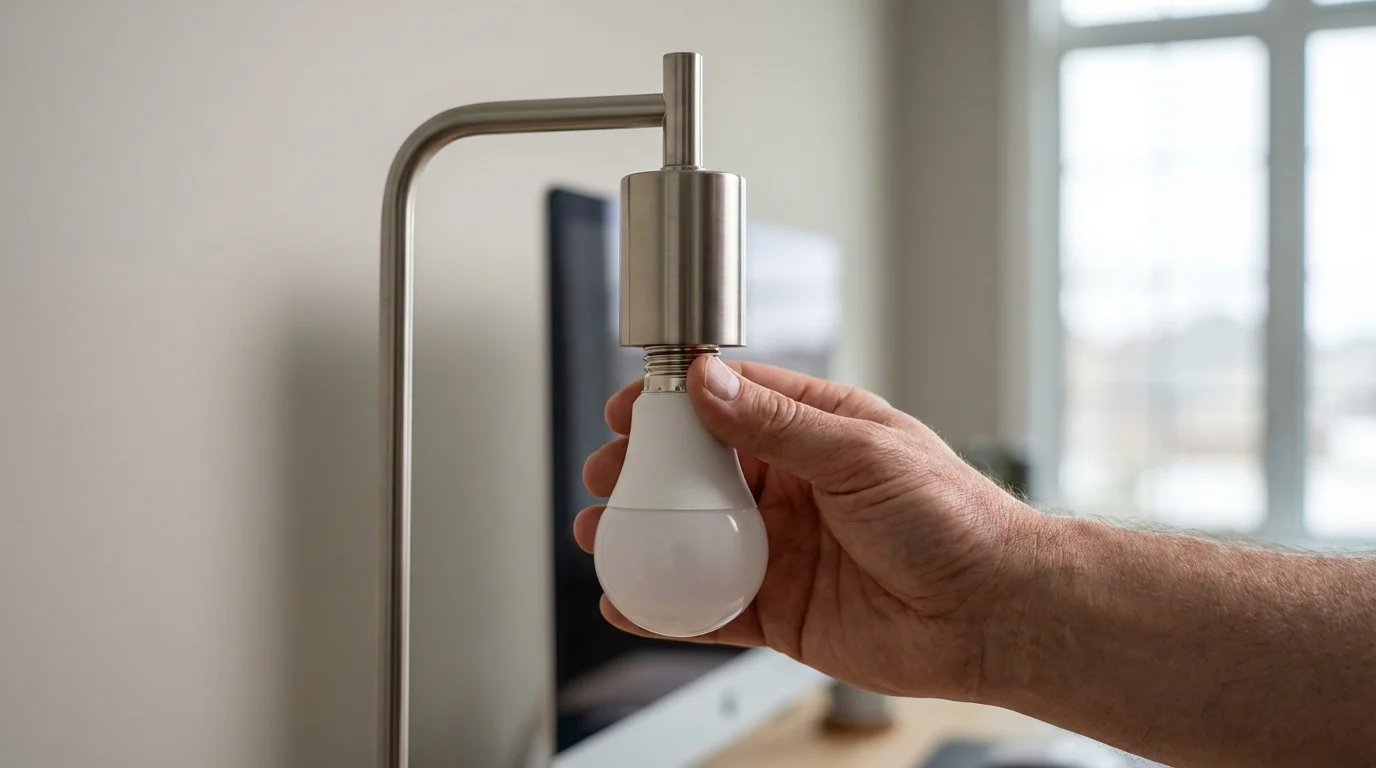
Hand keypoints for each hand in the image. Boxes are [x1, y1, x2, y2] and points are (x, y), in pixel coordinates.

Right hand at [575, 357, 1036, 699]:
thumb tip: (709, 384)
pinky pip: (711, 606)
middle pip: (697, 472)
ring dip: (644, 537)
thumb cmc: (954, 518)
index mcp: (817, 432)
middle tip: (607, 475)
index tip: (630, 407)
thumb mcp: (862, 451)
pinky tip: (629, 602)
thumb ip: (779, 423)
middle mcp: (793, 488)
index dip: (674, 403)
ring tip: (602, 535)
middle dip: (644, 472)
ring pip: (694, 538)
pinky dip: (668, 607)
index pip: (730, 403)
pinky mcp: (780, 609)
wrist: (993, 612)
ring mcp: (782, 550)